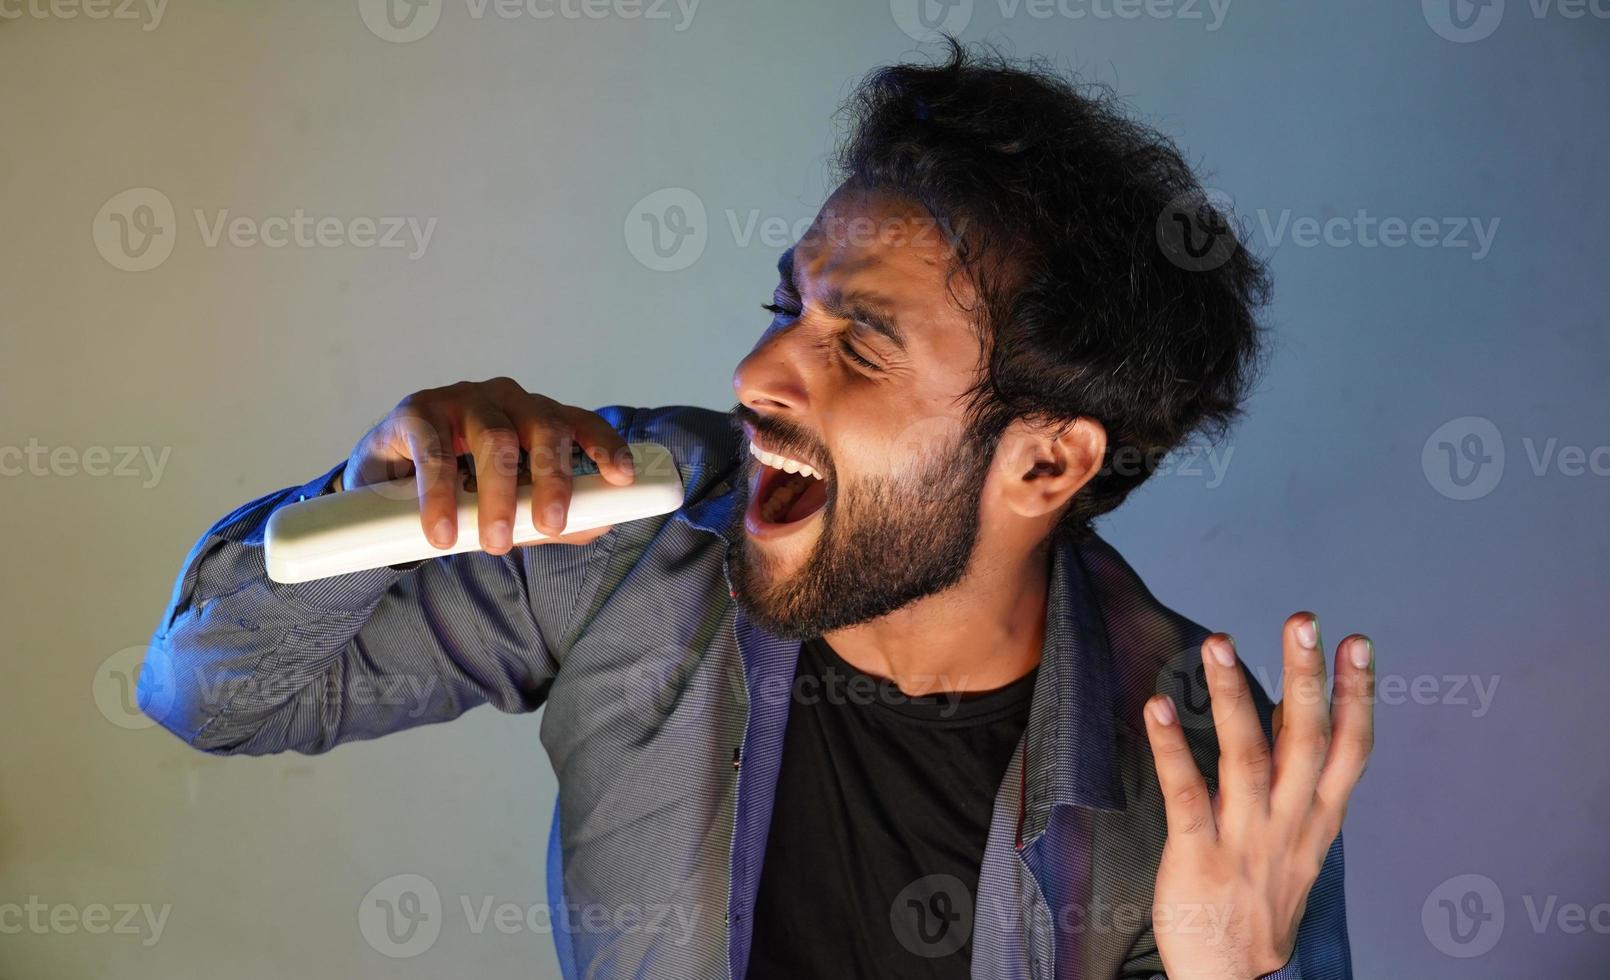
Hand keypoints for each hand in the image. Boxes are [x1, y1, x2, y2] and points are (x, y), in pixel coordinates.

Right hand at [342, 377, 636, 553]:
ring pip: (495, 439)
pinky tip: (442, 530)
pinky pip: (435, 451)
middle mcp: (507, 401)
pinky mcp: (418, 411)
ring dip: (499, 495)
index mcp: (536, 417)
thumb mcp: (509, 505)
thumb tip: (598, 525)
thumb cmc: (460, 488)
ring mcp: (463, 400)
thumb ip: (547, 515)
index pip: (579, 423)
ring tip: (493, 543)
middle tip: (551, 525)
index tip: (623, 477)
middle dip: (553, 479)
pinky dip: (440, 495)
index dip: (605, 445)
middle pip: (544, 429)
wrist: (383, 482)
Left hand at [1143, 615, 1374, 978]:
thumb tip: (1293, 711)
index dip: (1357, 695)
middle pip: (1306, 740)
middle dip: (1306, 677)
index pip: (1350, 749)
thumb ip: (1297, 780)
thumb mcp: (1298, 842)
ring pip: (1246, 756)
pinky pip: (1186, 792)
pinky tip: (1158, 706)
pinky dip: (1172, 747)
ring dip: (1234, 694)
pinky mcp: (1198, 855)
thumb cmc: (1259, 900)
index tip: (1357, 642)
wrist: (1234, 977)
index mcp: (1319, 819)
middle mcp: (1290, 823)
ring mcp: (1245, 839)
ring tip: (1219, 640)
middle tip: (1304, 620)